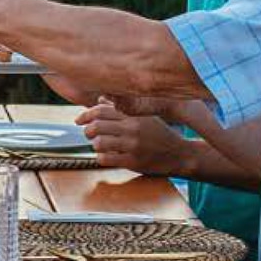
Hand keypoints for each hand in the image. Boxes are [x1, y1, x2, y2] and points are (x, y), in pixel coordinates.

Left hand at [76, 99, 196, 174]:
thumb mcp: (146, 116)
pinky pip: (106, 159)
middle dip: (87, 131)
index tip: (79, 120)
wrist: (180, 154)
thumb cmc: (161, 134)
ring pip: (99, 143)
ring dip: (95, 145)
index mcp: (134, 114)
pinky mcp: (133, 161)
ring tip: (99, 146)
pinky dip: (101, 158)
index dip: (86, 115)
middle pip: (97, 126)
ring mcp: (132, 145)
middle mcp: (132, 128)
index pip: (102, 110)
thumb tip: (101, 99)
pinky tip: (106, 156)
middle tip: (88, 134)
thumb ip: (123, 108)